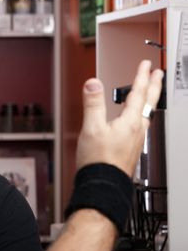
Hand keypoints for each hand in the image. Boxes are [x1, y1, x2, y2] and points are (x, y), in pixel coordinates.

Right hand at [76, 60, 162, 176]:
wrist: (103, 185)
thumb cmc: (99, 161)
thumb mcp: (92, 128)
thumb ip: (93, 104)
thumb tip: (93, 83)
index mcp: (130, 122)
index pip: (138, 93)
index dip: (141, 77)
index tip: (146, 65)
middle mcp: (137, 130)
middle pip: (148, 103)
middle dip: (153, 86)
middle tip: (158, 74)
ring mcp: (135, 141)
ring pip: (145, 114)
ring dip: (148, 100)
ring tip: (148, 93)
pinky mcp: (130, 149)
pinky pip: (139, 125)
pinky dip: (139, 115)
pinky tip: (133, 120)